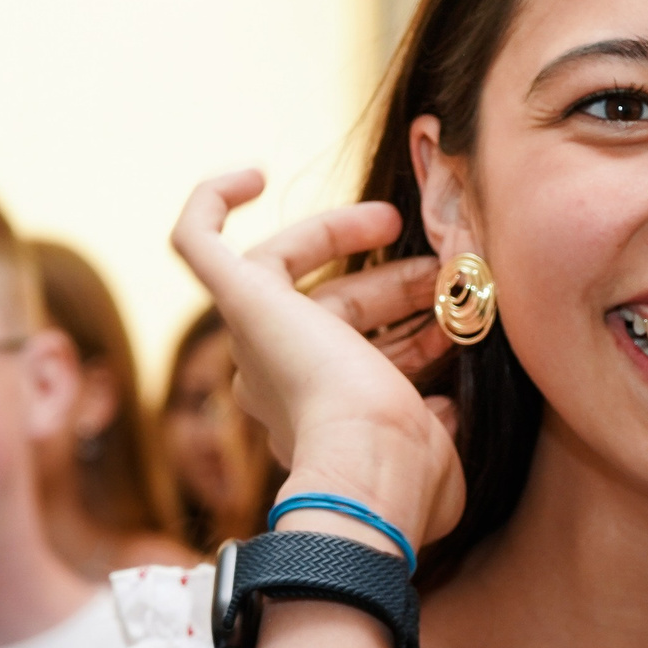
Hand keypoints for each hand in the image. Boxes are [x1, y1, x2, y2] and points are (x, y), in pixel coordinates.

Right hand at [170, 174, 463, 548]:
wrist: (372, 464)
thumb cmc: (407, 472)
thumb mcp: (434, 445)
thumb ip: (436, 425)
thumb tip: (444, 403)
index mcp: (311, 421)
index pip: (351, 360)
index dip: (403, 336)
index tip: (450, 322)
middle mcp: (270, 382)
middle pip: (328, 312)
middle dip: (389, 287)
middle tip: (440, 270)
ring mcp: (250, 341)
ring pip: (285, 272)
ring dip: (346, 242)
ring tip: (404, 227)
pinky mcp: (239, 302)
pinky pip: (197, 242)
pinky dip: (212, 204)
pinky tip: (249, 175)